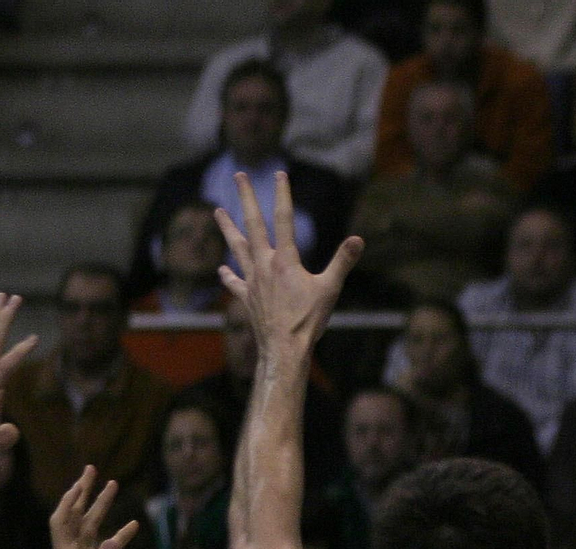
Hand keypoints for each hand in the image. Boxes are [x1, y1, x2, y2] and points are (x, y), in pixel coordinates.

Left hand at [48, 466, 138, 548]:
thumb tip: (112, 541)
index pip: (62, 521)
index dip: (69, 499)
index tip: (80, 482)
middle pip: (74, 516)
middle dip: (84, 492)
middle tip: (92, 470)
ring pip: (88, 526)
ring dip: (99, 507)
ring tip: (112, 486)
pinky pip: (101, 545)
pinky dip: (116, 534)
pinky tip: (132, 525)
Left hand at [214, 172, 362, 353]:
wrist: (284, 349)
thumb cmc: (308, 320)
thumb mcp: (330, 289)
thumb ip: (342, 262)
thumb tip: (358, 240)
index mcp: (285, 260)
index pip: (283, 219)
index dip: (282, 194)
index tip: (279, 174)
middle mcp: (264, 265)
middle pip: (253, 224)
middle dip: (246, 198)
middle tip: (238, 175)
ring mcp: (252, 281)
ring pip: (237, 248)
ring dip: (228, 228)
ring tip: (217, 211)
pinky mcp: (247, 298)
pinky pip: (235, 282)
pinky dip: (228, 274)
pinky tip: (221, 269)